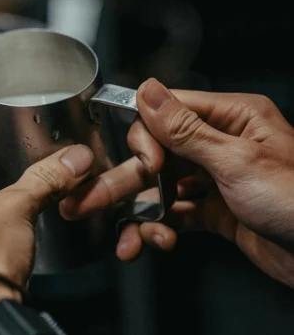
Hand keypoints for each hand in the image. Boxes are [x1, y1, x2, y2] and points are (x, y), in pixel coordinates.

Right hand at [60, 78, 293, 286]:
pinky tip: (156, 242)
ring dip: (143, 213)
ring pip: (163, 188)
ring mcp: (218, 179)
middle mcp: (222, 144)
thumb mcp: (237, 161)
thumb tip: (148, 92)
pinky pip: (176, 214)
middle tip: (97, 201)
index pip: (168, 111)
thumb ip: (185, 129)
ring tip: (132, 240)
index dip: (147, 137)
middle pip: (159, 154)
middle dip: (129, 182)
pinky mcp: (216, 212)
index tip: (145, 165)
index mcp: (233, 118)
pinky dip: (161, 229)